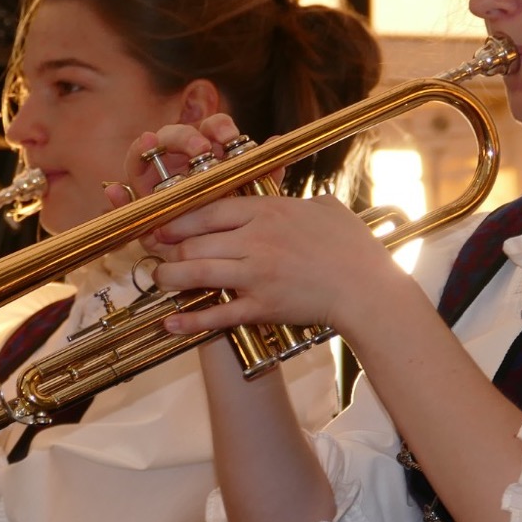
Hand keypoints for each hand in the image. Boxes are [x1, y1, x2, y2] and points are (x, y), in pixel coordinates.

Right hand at [114, 113, 285, 206]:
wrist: (224, 258)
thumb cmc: (236, 222)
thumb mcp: (251, 200)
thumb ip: (263, 175)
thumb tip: (276, 145)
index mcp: (209, 154)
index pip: (209, 128)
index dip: (218, 126)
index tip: (229, 136)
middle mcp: (178, 162)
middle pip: (174, 135)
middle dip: (185, 136)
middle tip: (200, 149)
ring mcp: (155, 182)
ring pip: (143, 155)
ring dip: (145, 147)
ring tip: (149, 143)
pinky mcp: (140, 208)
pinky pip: (124, 199)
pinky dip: (117, 195)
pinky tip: (114, 191)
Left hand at [146, 191, 404, 336]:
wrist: (367, 289)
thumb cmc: (353, 248)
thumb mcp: (327, 208)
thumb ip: (302, 200)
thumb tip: (298, 197)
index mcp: (268, 212)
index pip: (209, 210)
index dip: (178, 219)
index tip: (162, 224)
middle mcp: (255, 241)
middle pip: (195, 241)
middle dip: (167, 247)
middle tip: (153, 251)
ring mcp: (256, 275)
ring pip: (197, 272)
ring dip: (170, 277)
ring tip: (159, 279)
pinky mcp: (262, 307)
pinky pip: (218, 314)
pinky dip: (190, 320)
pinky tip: (171, 323)